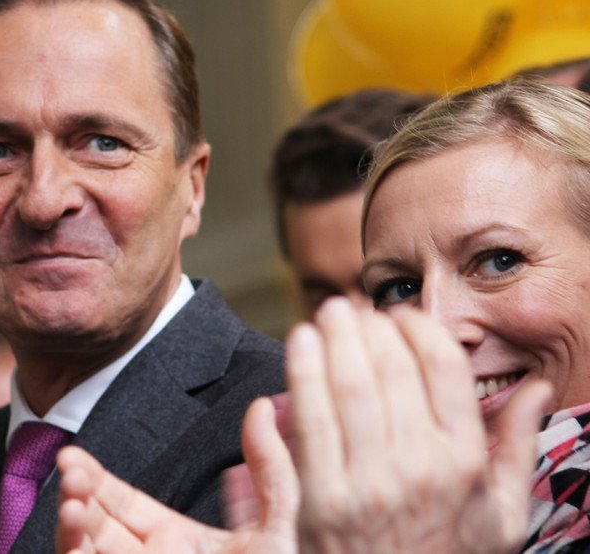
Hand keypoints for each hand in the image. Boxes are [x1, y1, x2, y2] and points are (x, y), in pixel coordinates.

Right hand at [55, 396, 297, 553]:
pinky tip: (75, 537)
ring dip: (73, 529)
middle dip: (79, 496)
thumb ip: (271, 467)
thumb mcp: (284, 522)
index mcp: (178, 541)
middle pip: (98, 526)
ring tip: (71, 503)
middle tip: (69, 470)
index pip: (123, 503)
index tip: (71, 456)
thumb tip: (262, 405)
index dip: (96, 480)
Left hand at [289, 298, 550, 553]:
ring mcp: (369, 483)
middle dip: (367, 326)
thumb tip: (538, 389)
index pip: (442, 365)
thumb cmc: (448, 553)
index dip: (416, 327)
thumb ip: (519, 445)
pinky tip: (300, 347)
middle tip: (351, 309)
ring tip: (326, 314)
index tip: (399, 316)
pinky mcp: (322, 498)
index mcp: (464, 460)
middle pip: (389, 367)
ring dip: (333, 339)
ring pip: (347, 386)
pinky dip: (302, 374)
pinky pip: (310, 420)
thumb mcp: (503, 513)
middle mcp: (419, 467)